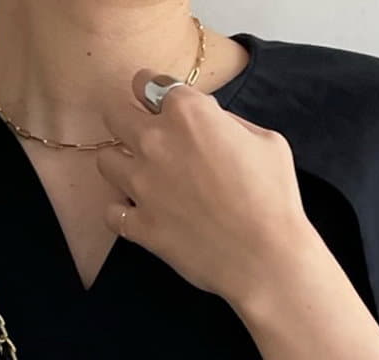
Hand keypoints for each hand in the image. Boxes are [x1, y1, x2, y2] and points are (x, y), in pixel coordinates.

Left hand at [95, 66, 314, 305]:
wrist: (264, 258)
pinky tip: (139, 213)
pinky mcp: (139, 225)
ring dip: (120, 163)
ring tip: (139, 175)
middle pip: (116, 114)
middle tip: (142, 135)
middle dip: (127, 120)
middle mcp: (156, 142)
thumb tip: (211, 124)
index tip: (157, 102)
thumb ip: (227, 123)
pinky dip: (121, 212)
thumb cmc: (273, 198)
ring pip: (105, 160)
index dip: (153, 92)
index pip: (148, 82)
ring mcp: (142, 185)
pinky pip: (111, 212)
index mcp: (188, 112)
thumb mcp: (264, 140)